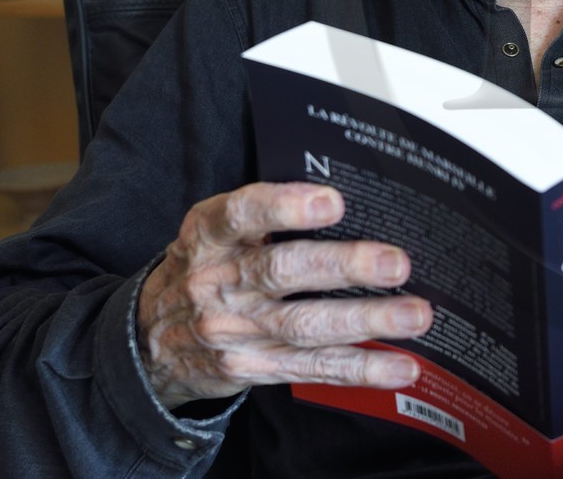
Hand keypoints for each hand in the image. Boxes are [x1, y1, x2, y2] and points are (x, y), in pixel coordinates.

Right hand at [137, 182, 433, 409]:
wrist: (147, 340)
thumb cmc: (205, 267)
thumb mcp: (213, 231)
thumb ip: (265, 212)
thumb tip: (352, 193)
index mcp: (208, 236)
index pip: (239, 215)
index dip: (284, 206)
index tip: (332, 201)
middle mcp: (218, 282)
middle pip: (281, 272)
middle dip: (343, 267)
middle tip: (395, 264)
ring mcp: (234, 330)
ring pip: (305, 326)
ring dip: (367, 321)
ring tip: (415, 315)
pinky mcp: (252, 368)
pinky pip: (312, 369)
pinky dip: (361, 369)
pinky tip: (401, 367)